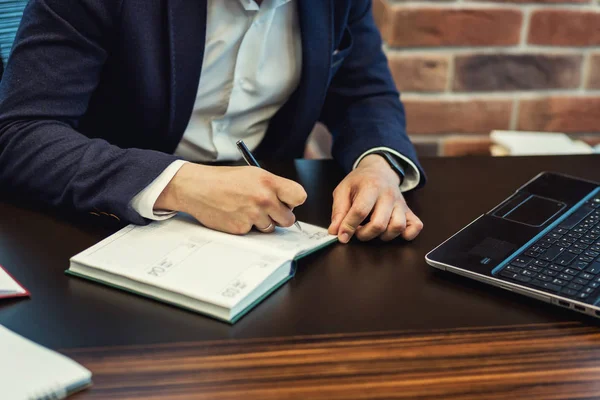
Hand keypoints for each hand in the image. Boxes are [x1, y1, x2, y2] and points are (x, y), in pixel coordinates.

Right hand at [155, 163, 306, 233]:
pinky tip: (235, 215)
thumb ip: (272, 187)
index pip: (299, 196)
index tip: (287, 202)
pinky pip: (253, 233)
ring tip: (246, 209)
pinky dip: (246, 227)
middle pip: (289, 218)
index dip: (293, 201)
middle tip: (266, 209)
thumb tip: (287, 203)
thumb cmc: (223, 180)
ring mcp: (253, 215)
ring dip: (262, 222)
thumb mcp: (252, 174)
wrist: (197, 188)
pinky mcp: (242, 228)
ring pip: (271, 228)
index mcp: (268, 181)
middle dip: (280, 216)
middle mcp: (264, 198)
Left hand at [328, 154, 422, 242]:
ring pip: (397, 227)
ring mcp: (401, 204)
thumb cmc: (359, 182)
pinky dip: (407, 234)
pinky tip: (392, 232)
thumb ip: (338, 211)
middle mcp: (388, 195)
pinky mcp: (409, 211)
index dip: (349, 227)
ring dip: (382, 236)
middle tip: (357, 232)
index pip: (360, 211)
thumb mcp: (343, 190)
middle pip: (379, 223)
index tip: (341, 236)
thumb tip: (335, 231)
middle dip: (364, 234)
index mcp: (371, 186)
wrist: (380, 170)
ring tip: (373, 231)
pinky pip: (415, 226)